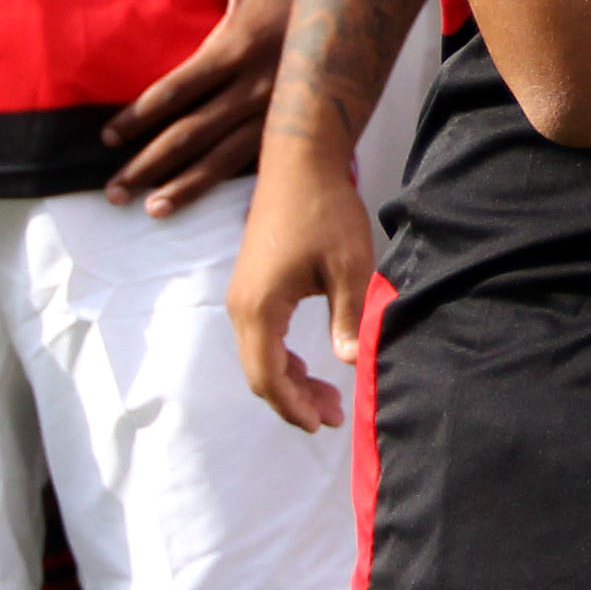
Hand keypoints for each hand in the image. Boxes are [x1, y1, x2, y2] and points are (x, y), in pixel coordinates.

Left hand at [102, 0, 298, 213]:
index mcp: (240, 44)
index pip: (180, 89)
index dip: (142, 115)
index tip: (108, 135)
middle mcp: (257, 84)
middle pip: (193, 133)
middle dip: (150, 163)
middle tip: (112, 189)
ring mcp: (277, 109)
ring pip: (222, 157)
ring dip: (180, 185)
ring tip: (144, 207)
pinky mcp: (292, 123)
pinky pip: (252, 163)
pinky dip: (219, 186)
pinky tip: (189, 201)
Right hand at [227, 129, 373, 433]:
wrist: (300, 165)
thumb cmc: (326, 212)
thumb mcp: (349, 267)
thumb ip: (348, 318)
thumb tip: (350, 363)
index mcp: (259, 307)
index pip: (267, 375)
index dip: (293, 406)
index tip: (323, 424)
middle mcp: (240, 306)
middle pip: (259, 372)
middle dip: (294, 400)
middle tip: (334, 415)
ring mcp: (242, 296)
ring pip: (259, 356)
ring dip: (289, 380)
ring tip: (327, 398)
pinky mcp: (251, 286)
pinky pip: (261, 337)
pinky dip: (283, 359)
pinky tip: (310, 366)